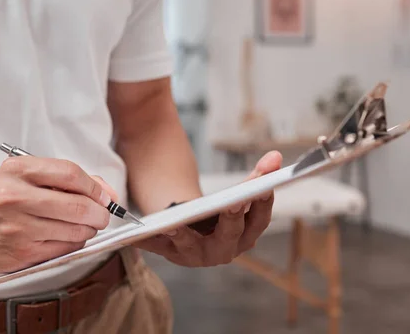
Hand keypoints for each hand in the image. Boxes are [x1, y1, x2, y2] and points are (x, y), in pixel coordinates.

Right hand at [0, 156, 117, 272]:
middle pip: (77, 205)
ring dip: (88, 229)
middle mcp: (13, 197)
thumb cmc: (6, 199)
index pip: (70, 174)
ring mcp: (17, 227)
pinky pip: (65, 248)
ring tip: (82, 224)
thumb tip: (108, 194)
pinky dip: (74, 242)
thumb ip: (70, 179)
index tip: (104, 196)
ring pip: (75, 230)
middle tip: (102, 215)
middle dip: (99, 213)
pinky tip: (66, 236)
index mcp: (17, 170)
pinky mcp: (22, 253)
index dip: (95, 187)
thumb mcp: (30, 176)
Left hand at [134, 151, 281, 266]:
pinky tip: (133, 233)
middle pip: (230, 235)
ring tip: (174, 224)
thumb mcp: (238, 195)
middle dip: (231, 219)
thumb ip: (257, 177)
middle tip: (232, 204)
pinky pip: (157, 246)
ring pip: (191, 245)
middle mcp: (224, 250)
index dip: (263, 203)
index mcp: (247, 236)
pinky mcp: (170, 253)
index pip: (259, 219)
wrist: (194, 232)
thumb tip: (277, 156)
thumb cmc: (220, 212)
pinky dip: (146, 240)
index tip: (265, 187)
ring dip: (183, 235)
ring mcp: (196, 254)